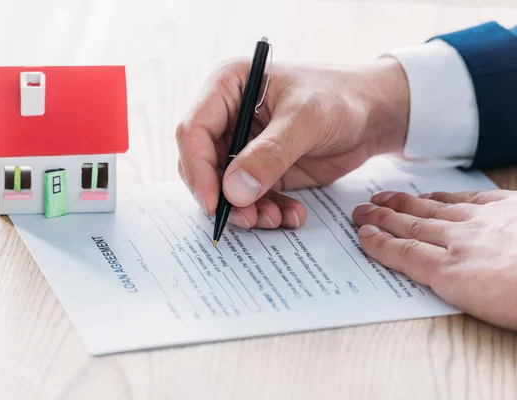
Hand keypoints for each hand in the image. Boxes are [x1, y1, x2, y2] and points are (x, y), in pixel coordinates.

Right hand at [176, 58, 408, 228]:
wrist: (373, 114)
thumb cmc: (341, 97)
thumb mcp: (307, 119)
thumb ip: (270, 153)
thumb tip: (233, 191)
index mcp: (227, 87)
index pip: (193, 130)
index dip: (198, 169)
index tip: (215, 203)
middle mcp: (227, 117)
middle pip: (202, 165)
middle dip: (224, 197)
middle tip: (248, 219)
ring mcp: (242, 146)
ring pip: (225, 188)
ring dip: (247, 210)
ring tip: (275, 219)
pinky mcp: (259, 169)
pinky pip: (250, 198)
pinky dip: (266, 211)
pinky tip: (290, 215)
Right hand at [352, 189, 516, 330]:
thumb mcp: (487, 312)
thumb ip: (457, 292)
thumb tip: (434, 280)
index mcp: (457, 274)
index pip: (407, 254)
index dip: (381, 244)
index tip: (364, 234)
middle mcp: (465, 241)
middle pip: (414, 227)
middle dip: (383, 219)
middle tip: (362, 211)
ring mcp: (487, 220)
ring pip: (435, 210)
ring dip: (405, 204)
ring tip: (385, 198)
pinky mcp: (510, 207)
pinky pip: (469, 197)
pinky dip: (445, 196)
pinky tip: (433, 195)